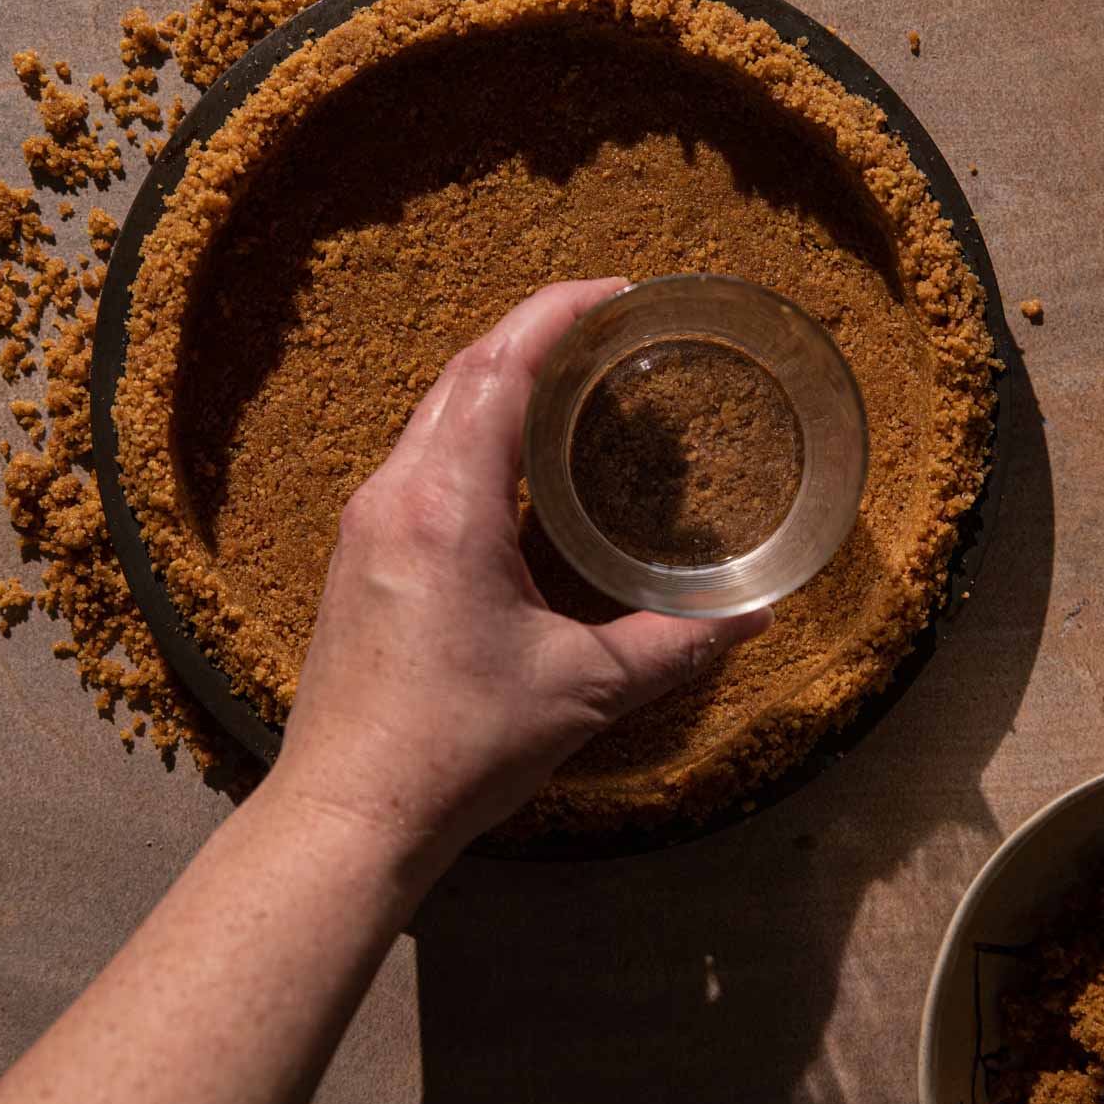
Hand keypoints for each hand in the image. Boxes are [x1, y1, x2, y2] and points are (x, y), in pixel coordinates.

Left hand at [275, 280, 772, 861]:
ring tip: (573, 377)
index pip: (499, 368)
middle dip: (535, 335)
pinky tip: (516, 456)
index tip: (615, 290)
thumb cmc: (456, 749)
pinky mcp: (359, 553)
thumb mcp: (583, 691)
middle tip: (609, 327)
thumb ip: (675, 644)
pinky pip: (418, 457)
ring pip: (434, 413)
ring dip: (500, 380)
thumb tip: (754, 617)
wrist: (348, 812)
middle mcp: (396, 495)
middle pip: (463, 374)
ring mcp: (367, 521)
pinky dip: (471, 429)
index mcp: (446, 505)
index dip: (557, 314)